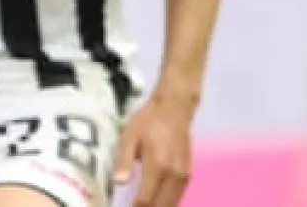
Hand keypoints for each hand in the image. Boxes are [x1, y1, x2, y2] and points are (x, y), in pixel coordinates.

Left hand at [113, 90, 196, 206]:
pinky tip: (156, 201)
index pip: (146, 199)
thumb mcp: (129, 137)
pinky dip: (167, 202)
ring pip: (172, 203)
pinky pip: (178, 196)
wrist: (174, 109)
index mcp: (158, 166)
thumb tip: (118, 183)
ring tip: (141, 205)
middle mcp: (174, 175)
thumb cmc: (147, 121)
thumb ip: (124, 162)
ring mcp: (184, 176)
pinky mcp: (188, 174)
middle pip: (162, 206)